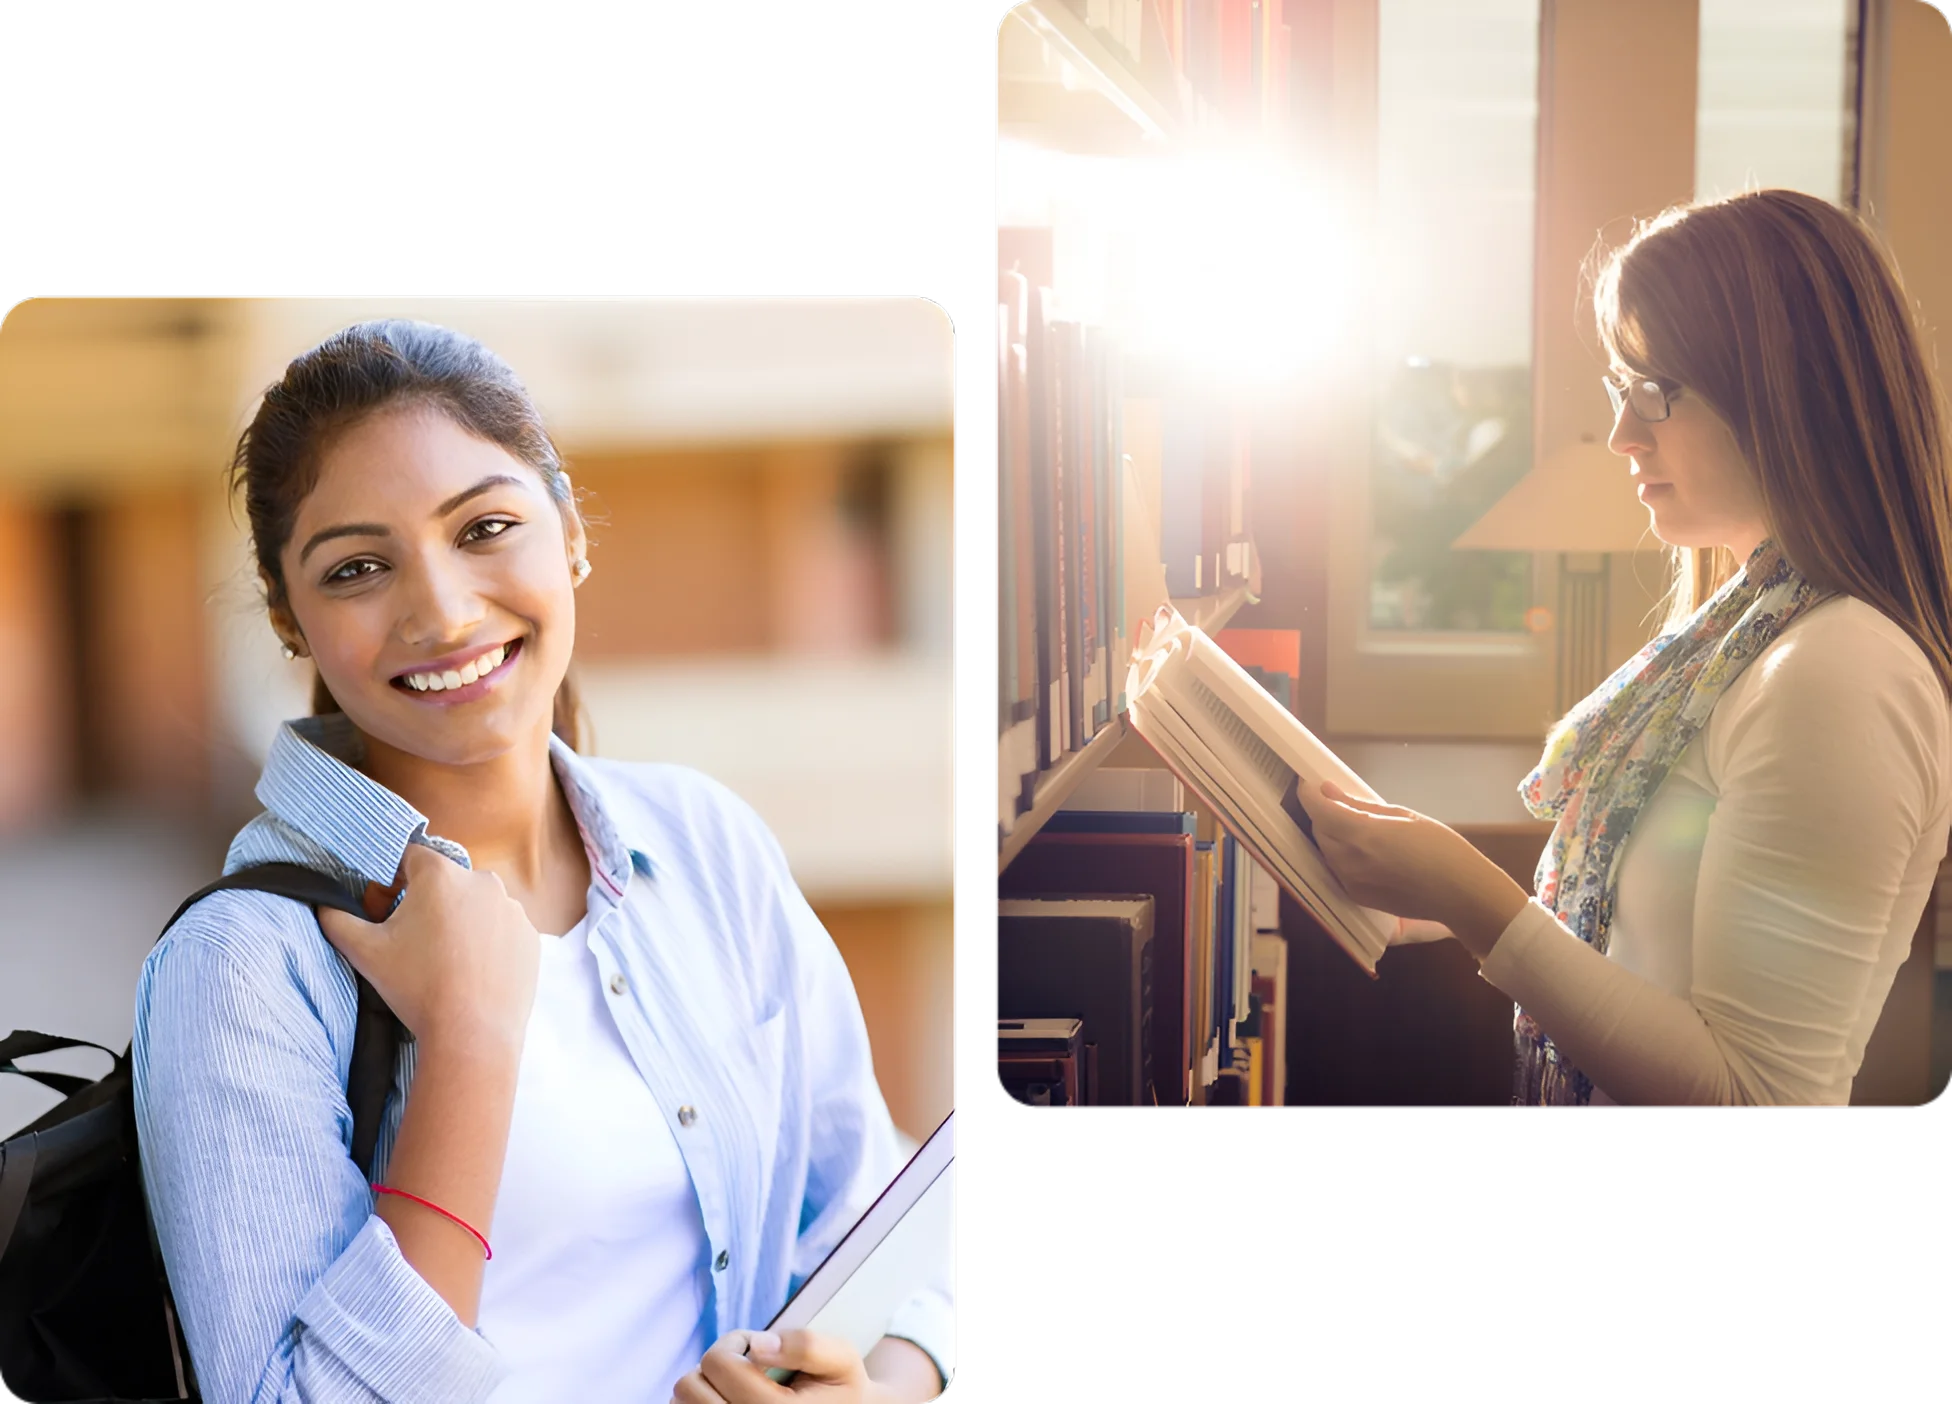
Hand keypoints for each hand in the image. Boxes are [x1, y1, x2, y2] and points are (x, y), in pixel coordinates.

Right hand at [316, 841, 540, 1047]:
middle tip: (414, 942)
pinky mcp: (530, 937)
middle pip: (447, 881)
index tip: (387, 907)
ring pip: (477, 906)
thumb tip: (325, 904)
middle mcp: (484, 881)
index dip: (394, 879)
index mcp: (441, 875)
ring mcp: (513, 909)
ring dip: (460, 922)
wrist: (472, 1035)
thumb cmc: (416, 988)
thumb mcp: (363, 951)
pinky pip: (502, 930)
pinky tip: (472, 972)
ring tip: (445, 962)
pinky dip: (488, 943)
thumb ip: (336, 918)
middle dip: (428, 903)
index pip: (411, 857)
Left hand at [673, 1329, 880, 1403]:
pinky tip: (728, 1400)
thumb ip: (806, 1344)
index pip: (718, 1362)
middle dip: (716, 1366)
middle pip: (689, 1386)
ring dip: (706, 1387)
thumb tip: (758, 1347)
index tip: (760, 1349)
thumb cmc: (840, 1389)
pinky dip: (701, 1402)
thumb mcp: (841, 1358)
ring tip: (738, 1387)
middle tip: (747, 1368)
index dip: (736, 1342)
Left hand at [1293, 778, 1529, 959]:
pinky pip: (1337, 869)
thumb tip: (1330, 791)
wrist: (1460, 894)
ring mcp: (1350, 882)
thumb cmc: (1440, 847)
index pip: (1319, 810)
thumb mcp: (1402, 816)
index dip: (1309, 794)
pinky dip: (1341, 855)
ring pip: (1326, 851)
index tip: (1308, 783)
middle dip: (1322, 814)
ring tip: (1352, 825)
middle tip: (1337, 802)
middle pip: (1319, 831)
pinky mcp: (1356, 897)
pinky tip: (1362, 849)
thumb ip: (1361, 805)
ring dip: (1331, 835)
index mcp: (1362, 835)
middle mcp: (1349, 861)